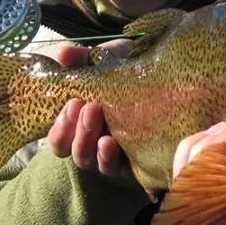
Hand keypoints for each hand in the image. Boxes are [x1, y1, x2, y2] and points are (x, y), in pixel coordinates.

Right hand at [46, 40, 133, 180]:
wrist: (165, 71)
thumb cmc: (128, 68)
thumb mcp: (104, 59)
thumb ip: (81, 58)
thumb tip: (63, 53)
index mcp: (81, 124)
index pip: (61, 139)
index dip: (60, 128)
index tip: (71, 104)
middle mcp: (95, 144)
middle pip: (75, 153)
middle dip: (77, 133)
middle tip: (87, 107)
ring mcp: (116, 156)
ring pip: (94, 163)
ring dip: (91, 144)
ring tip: (99, 125)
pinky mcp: (139, 163)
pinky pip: (120, 170)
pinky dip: (110, 158)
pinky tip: (111, 142)